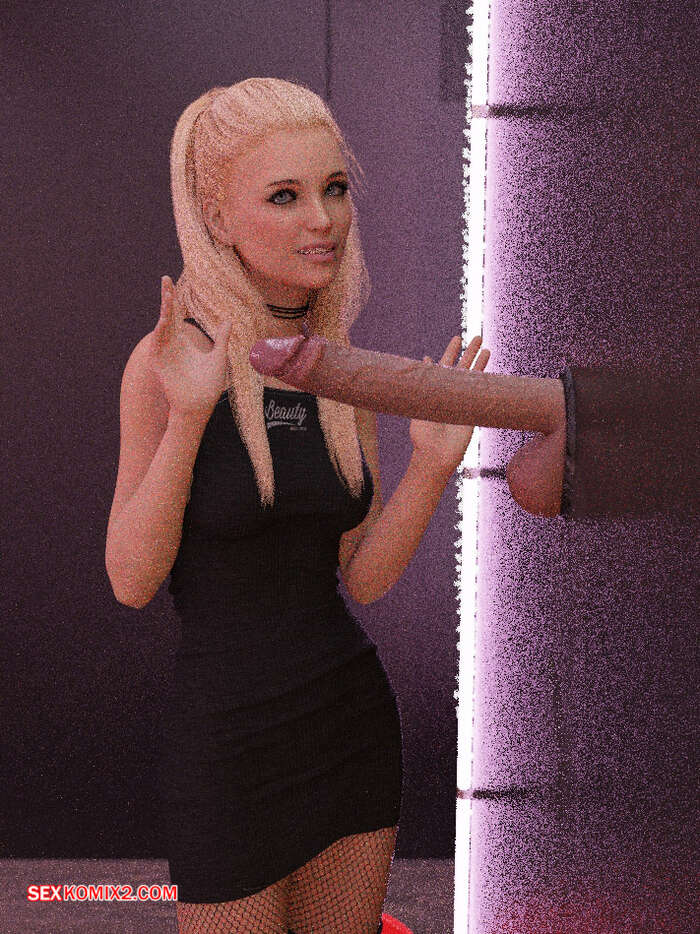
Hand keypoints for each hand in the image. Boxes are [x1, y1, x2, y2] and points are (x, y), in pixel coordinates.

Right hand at [148, 276, 233, 417]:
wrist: (200, 405)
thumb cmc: (209, 385)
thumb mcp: (219, 356)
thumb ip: (222, 338)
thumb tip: (229, 320)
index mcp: (183, 342)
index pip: (177, 315)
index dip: (175, 300)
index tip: (173, 282)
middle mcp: (171, 345)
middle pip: (167, 316)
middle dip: (166, 298)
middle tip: (165, 279)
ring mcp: (164, 353)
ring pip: (162, 327)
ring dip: (164, 311)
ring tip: (167, 295)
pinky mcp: (159, 364)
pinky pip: (157, 345)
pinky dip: (160, 332)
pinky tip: (163, 320)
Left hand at [409, 334, 490, 473]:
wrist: (436, 454)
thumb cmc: (423, 434)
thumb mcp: (419, 405)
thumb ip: (423, 384)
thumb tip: (425, 359)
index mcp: (435, 391)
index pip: (444, 366)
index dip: (451, 353)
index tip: (457, 339)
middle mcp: (450, 393)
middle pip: (462, 367)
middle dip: (469, 352)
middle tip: (477, 336)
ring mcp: (463, 401)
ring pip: (473, 376)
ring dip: (479, 361)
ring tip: (486, 346)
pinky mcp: (473, 410)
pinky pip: (481, 392)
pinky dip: (486, 379)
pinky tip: (491, 369)